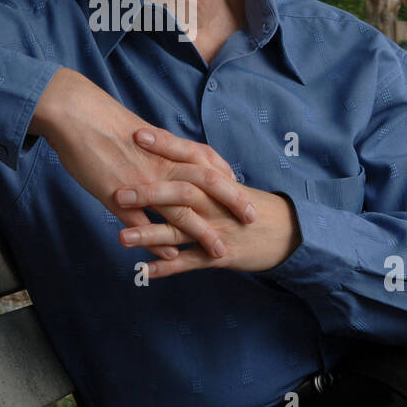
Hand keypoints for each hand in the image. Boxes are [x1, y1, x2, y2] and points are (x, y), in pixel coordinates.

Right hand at [29, 69, 256, 260]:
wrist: (75, 113)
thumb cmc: (105, 121)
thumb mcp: (141, 134)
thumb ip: (161, 150)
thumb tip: (175, 160)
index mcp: (167, 147)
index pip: (208, 164)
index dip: (229, 181)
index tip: (245, 195)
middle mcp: (160, 164)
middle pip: (206, 184)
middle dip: (232, 203)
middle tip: (252, 220)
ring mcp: (140, 181)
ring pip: (180, 208)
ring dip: (202, 232)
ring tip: (219, 251)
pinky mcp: (116, 195)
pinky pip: (143, 223)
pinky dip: (159, 240)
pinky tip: (171, 256)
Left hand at [114, 129, 300, 277]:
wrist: (287, 232)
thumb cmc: (248, 205)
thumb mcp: (226, 182)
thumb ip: (199, 169)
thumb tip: (168, 149)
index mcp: (216, 180)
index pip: (189, 156)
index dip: (164, 146)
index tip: (137, 135)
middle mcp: (215, 203)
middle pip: (182, 193)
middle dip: (149, 193)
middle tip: (119, 191)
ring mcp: (216, 229)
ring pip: (180, 231)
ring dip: (150, 234)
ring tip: (121, 238)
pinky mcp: (220, 255)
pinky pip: (190, 262)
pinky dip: (168, 267)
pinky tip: (144, 271)